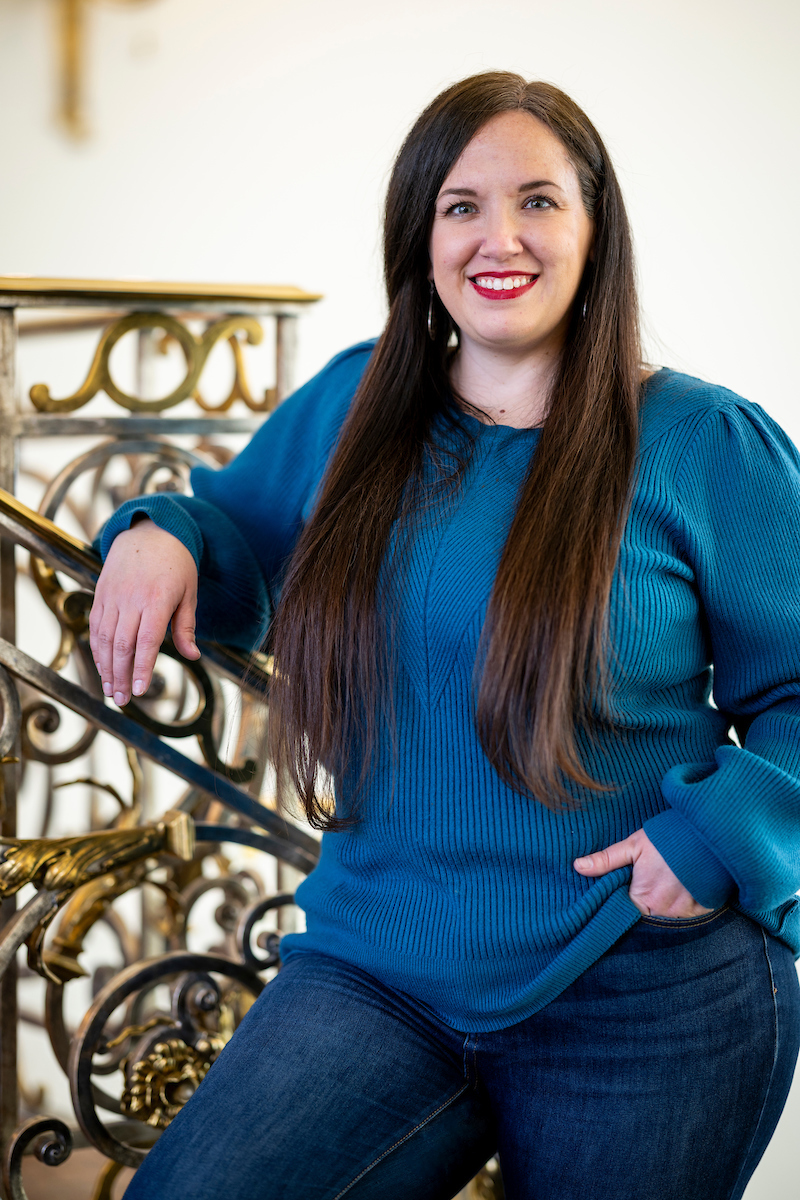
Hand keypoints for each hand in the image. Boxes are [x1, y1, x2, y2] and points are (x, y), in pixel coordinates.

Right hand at [89, 517, 199, 706]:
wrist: (150, 531)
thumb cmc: (177, 564)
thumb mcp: (189, 592)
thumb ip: (186, 626)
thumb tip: (193, 656)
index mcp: (156, 599)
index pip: (147, 641)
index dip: (141, 668)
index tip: (139, 691)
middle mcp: (130, 599)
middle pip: (121, 645)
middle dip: (120, 676)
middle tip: (122, 700)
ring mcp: (112, 596)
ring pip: (104, 639)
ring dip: (105, 668)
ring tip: (110, 691)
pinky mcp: (101, 594)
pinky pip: (95, 626)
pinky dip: (97, 650)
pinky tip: (102, 667)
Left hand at [573, 828, 712, 917]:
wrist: (708, 831)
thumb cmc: (667, 838)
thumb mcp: (633, 845)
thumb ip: (606, 860)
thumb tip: (578, 867)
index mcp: (644, 899)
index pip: (628, 915)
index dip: (623, 908)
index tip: (624, 897)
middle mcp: (666, 911)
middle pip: (650, 919)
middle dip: (646, 910)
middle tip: (648, 891)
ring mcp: (687, 912)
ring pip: (671, 919)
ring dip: (666, 909)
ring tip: (667, 889)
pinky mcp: (706, 908)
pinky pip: (692, 915)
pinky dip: (687, 907)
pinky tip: (684, 891)